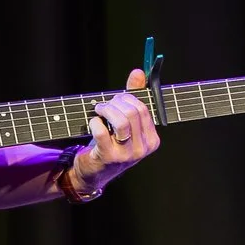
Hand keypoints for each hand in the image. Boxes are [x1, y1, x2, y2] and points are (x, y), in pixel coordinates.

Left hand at [67, 68, 160, 196]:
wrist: (94, 172)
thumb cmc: (111, 144)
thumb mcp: (125, 123)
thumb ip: (134, 97)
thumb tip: (138, 73)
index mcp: (152, 140)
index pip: (144, 109)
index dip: (128, 98)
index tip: (117, 99)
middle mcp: (142, 148)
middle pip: (133, 113)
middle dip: (116, 102)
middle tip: (105, 104)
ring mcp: (127, 155)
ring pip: (121, 121)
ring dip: (106, 110)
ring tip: (99, 110)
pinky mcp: (109, 157)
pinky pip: (102, 132)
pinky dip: (95, 122)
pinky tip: (93, 123)